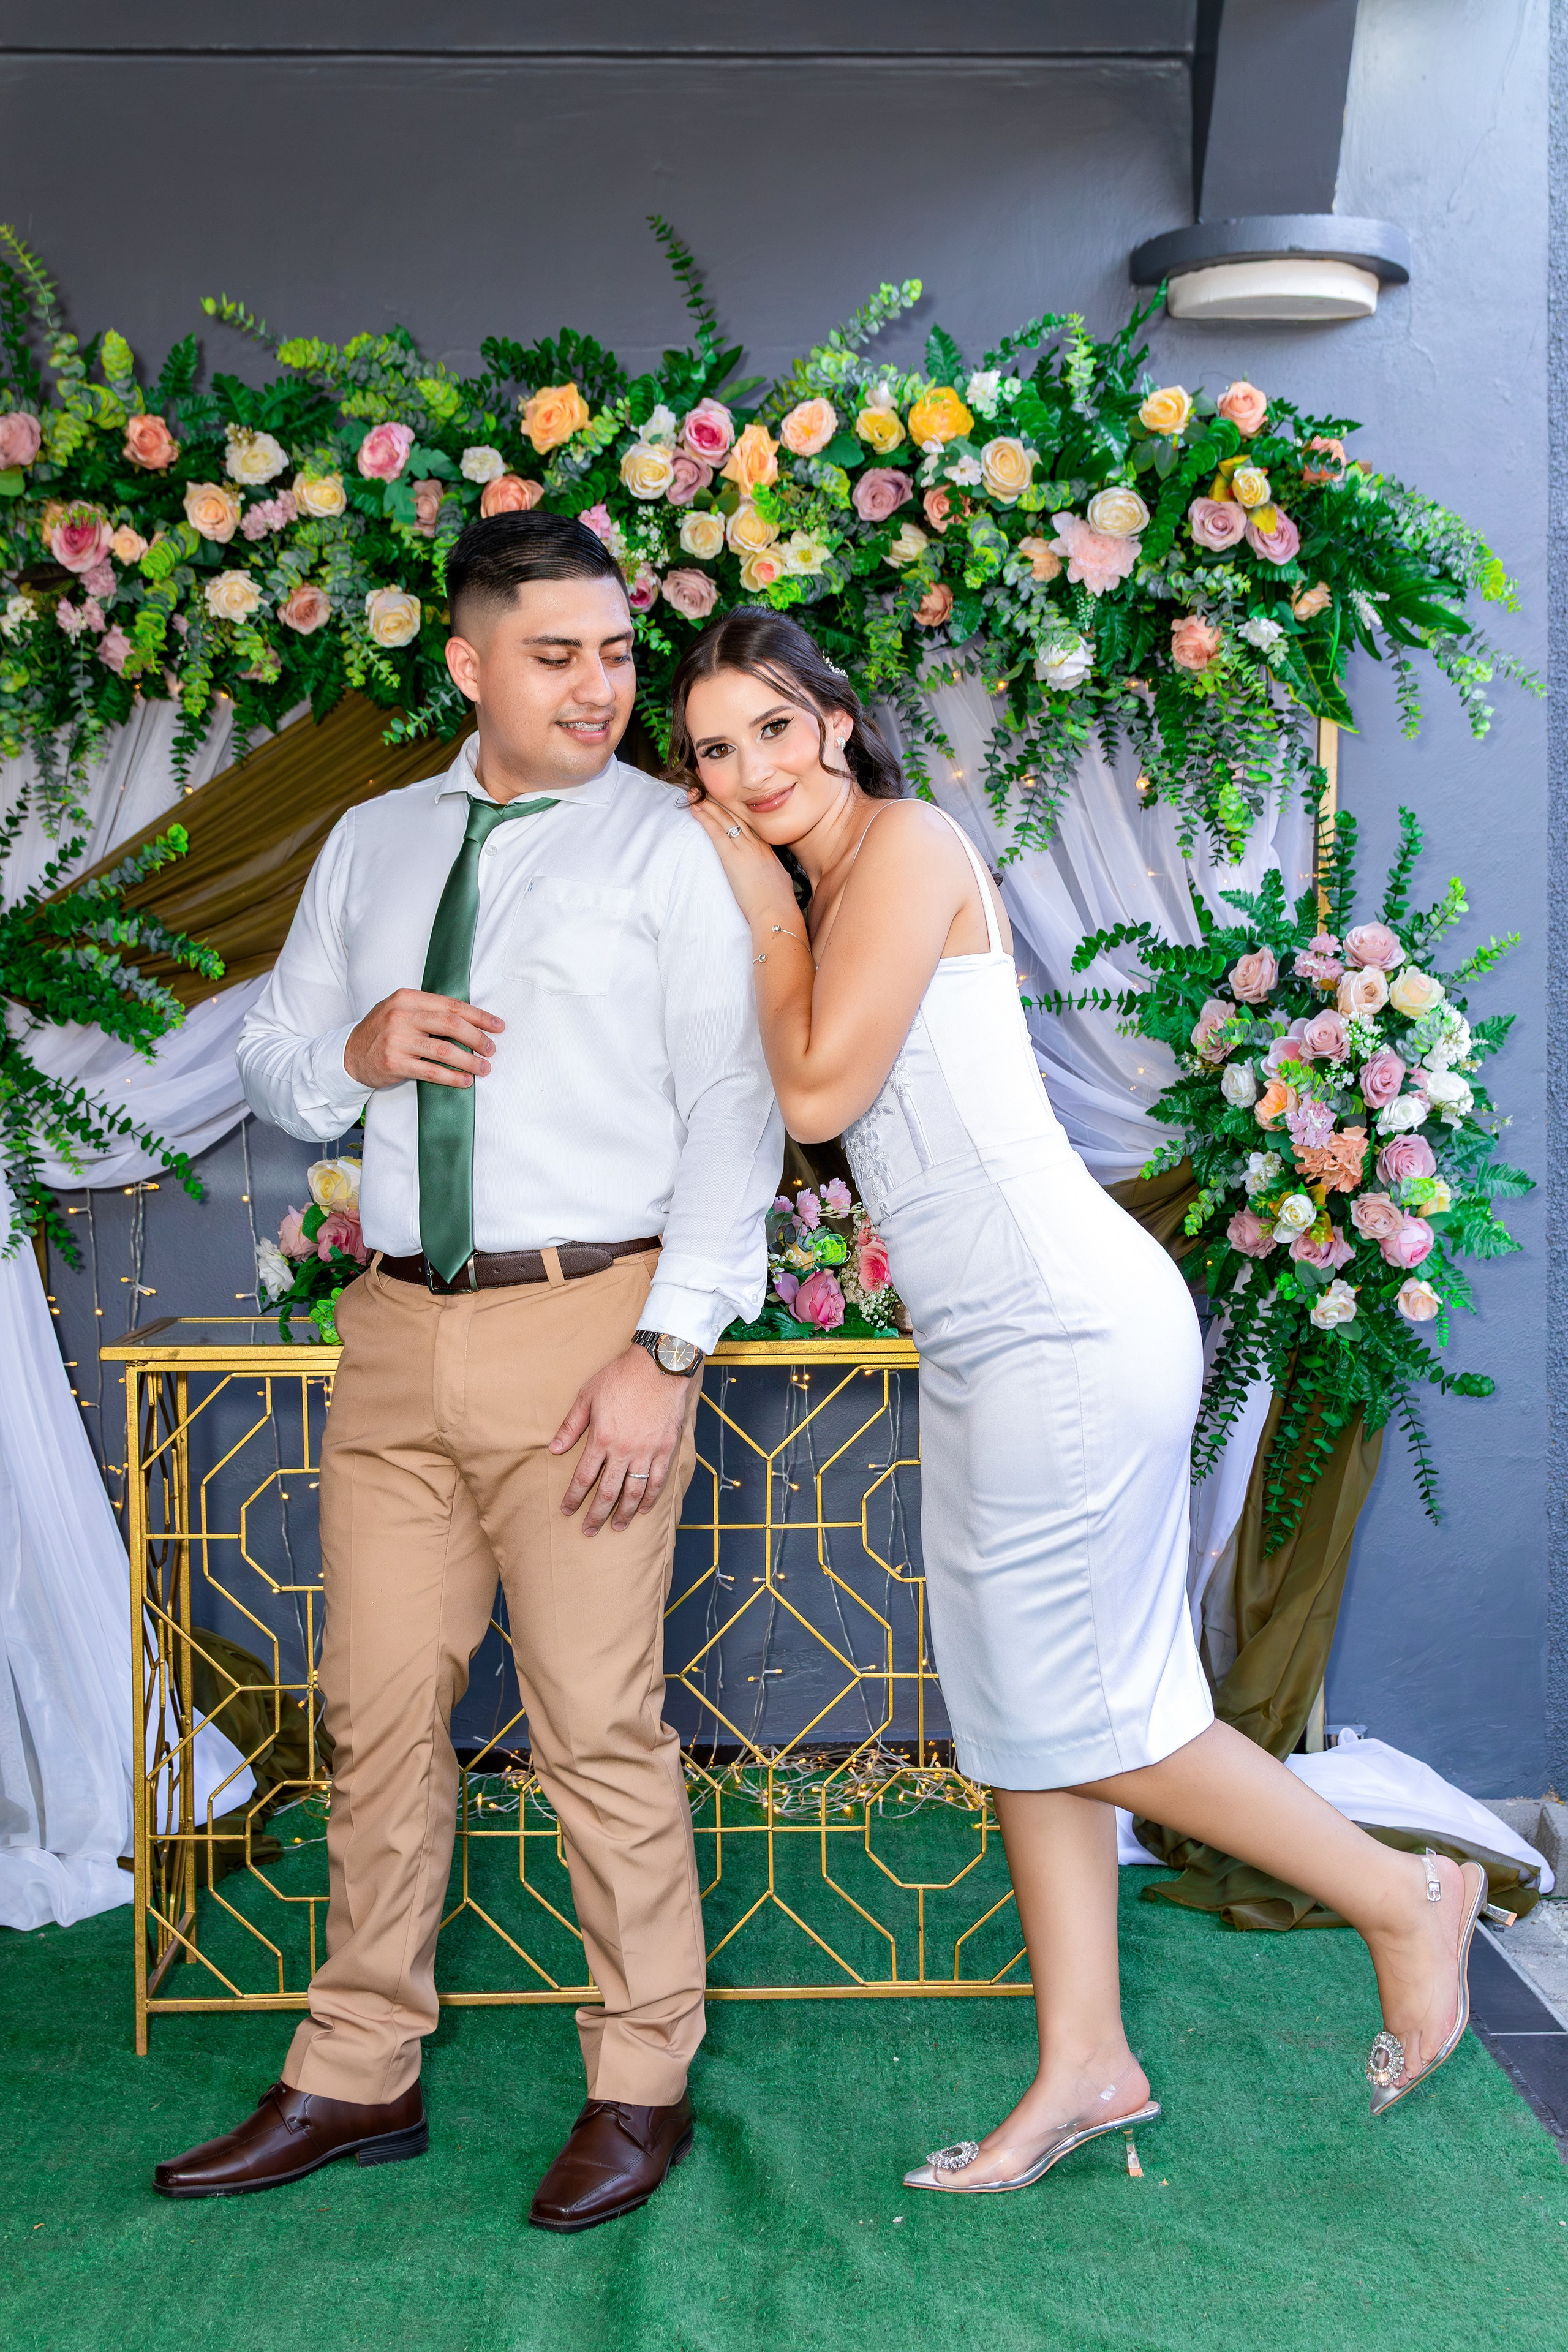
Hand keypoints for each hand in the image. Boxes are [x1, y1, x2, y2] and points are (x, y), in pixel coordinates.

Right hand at [344, 987, 503, 1090]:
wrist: (350, 1054)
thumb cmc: (382, 1032)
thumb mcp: (401, 1011)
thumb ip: (429, 1011)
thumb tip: (471, 1021)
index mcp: (407, 998)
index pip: (451, 1005)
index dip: (479, 1016)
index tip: (497, 1026)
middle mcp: (401, 1016)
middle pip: (451, 1024)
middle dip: (477, 1038)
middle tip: (491, 1049)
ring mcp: (397, 1040)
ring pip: (444, 1050)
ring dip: (469, 1061)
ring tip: (483, 1068)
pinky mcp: (395, 1063)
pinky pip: (432, 1071)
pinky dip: (452, 1077)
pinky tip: (465, 1081)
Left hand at [550, 1345, 695, 1534]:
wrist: (660, 1365)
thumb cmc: (621, 1377)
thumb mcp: (588, 1395)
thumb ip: (571, 1425)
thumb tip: (553, 1449)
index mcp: (602, 1438)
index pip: (584, 1477)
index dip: (573, 1497)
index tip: (566, 1511)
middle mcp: (624, 1451)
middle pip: (608, 1492)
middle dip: (596, 1514)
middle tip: (589, 1530)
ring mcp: (647, 1451)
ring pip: (634, 1491)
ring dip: (624, 1512)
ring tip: (616, 1526)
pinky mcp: (666, 1448)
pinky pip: (658, 1480)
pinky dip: (651, 1497)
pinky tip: (645, 1509)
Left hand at [686, 793, 801, 932]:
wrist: (777, 912)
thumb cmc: (779, 904)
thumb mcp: (778, 880)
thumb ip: (769, 870)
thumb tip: (764, 872)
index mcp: (767, 849)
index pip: (748, 824)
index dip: (734, 811)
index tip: (724, 803)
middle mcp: (756, 844)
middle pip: (737, 815)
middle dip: (719, 802)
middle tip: (705, 791)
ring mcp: (745, 848)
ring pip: (725, 818)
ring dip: (708, 805)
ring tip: (695, 795)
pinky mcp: (733, 857)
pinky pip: (717, 832)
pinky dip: (705, 818)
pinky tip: (695, 809)